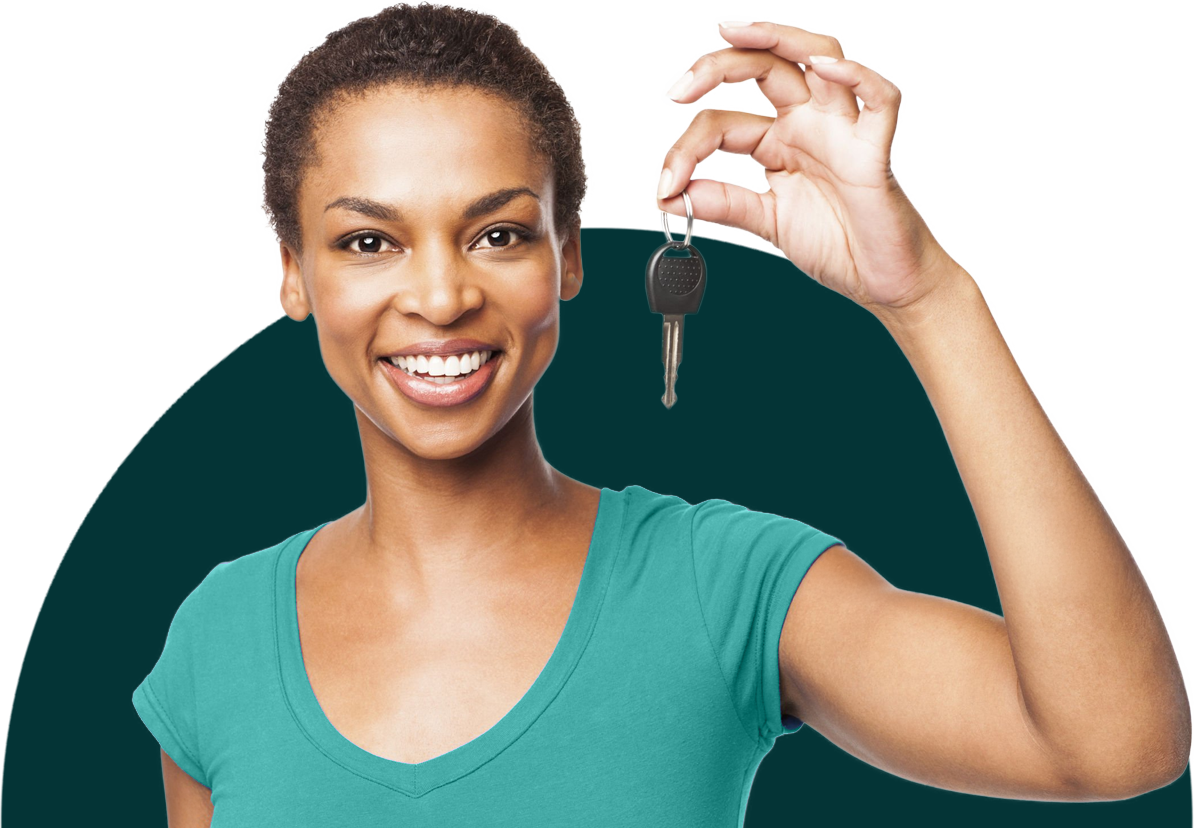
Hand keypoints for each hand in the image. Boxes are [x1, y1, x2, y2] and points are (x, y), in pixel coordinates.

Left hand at [658, 20, 959, 315]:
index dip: (687, 148)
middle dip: (717, 65)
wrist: (882, 280)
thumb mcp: (767, 223)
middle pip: (765, 67)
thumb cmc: (840, 246)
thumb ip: (725, 204)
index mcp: (780, 143)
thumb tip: (673, 195)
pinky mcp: (875, 149)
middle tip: (679, 87)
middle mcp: (809, 126)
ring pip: (819, 57)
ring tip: (736, 33)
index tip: (665, 185)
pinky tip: (824, 68)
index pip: (723, 122)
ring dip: (779, 38)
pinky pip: (879, 98)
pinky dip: (856, 76)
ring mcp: (842, 132)